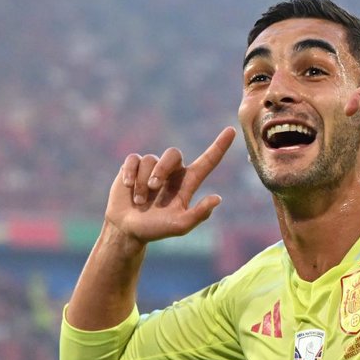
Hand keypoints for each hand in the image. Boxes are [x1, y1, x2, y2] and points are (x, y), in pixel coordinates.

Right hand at [105, 126, 235, 244]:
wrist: (128, 229)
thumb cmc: (156, 229)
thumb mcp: (180, 226)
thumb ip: (199, 214)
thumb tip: (217, 198)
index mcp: (188, 183)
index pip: (208, 161)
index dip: (220, 146)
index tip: (231, 130)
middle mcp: (172, 172)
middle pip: (173, 154)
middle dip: (162, 168)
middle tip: (153, 187)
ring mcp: (152, 168)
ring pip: (150, 160)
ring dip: (142, 182)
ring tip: (139, 201)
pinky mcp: (133, 167)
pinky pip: (134, 159)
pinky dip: (130, 174)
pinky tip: (128, 186)